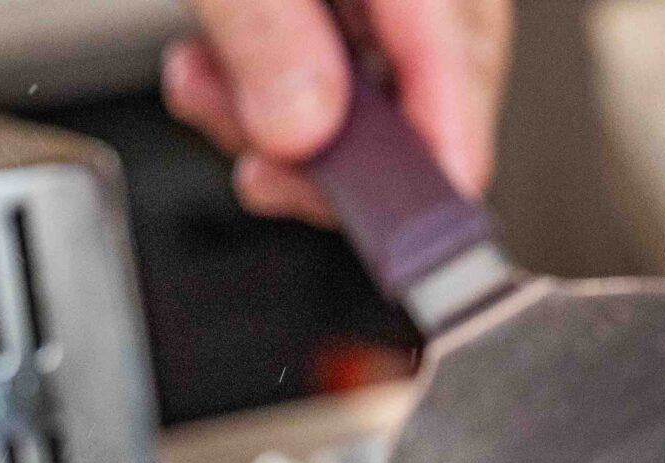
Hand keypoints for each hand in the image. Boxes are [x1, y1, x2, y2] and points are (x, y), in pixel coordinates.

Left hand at [165, 0, 512, 225]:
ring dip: (276, 120)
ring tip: (207, 94)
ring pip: (360, 85)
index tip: (396, 232)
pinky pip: (316, 53)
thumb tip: (301, 133)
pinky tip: (209, 68)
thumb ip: (269, 27)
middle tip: (257, 169)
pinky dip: (257, 80)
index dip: (428, 170)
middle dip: (327, 153)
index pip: (457, 75)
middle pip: (418, 95)